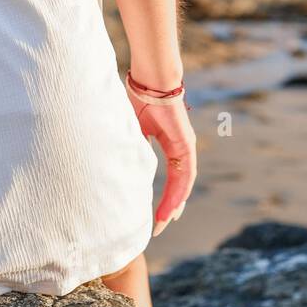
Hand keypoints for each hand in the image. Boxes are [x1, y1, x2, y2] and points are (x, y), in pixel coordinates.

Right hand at [125, 79, 196, 236]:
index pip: (170, 178)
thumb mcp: (132, 130)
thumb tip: (120, 166)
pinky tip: (173, 206)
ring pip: (184, 183)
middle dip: (169, 208)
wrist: (150, 79)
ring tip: (163, 222)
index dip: (163, 198)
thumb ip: (132, 148)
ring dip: (174, 204)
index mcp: (170, 144)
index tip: (154, 217)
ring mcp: (185, 146)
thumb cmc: (139, 98)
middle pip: (179, 185)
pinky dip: (179, 191)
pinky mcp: (185, 143)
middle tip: (158, 228)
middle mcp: (181, 148)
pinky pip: (185, 173)